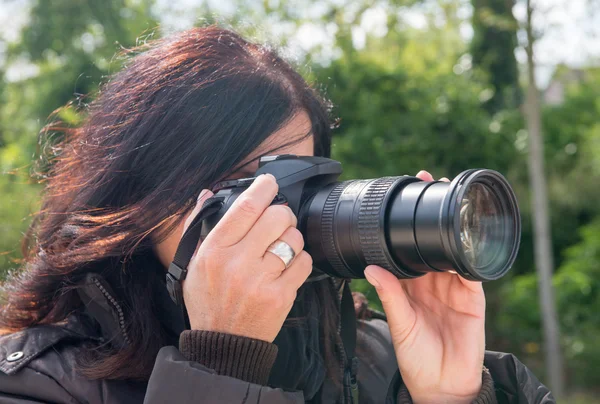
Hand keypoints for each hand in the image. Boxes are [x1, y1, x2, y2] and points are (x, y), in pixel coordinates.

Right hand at [181, 174, 311, 341]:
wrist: (223, 344)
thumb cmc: (208, 301)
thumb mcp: (192, 264)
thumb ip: (198, 226)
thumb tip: (206, 194)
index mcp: (214, 251)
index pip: (245, 207)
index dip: (263, 188)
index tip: (269, 182)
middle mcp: (237, 264)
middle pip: (277, 217)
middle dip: (283, 213)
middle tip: (279, 220)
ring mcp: (261, 281)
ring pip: (293, 239)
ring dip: (292, 238)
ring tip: (282, 247)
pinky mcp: (281, 296)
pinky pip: (304, 263)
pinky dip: (300, 259)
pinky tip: (288, 266)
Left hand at [364, 170, 484, 403]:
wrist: (443, 384)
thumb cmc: (416, 356)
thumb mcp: (399, 324)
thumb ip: (390, 296)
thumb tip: (370, 269)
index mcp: (410, 284)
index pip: (407, 247)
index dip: (404, 224)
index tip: (402, 198)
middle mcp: (432, 280)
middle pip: (433, 240)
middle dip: (432, 212)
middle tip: (430, 181)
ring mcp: (454, 286)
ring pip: (454, 248)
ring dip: (453, 225)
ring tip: (450, 198)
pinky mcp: (473, 297)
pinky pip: (473, 271)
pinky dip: (470, 255)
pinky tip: (468, 236)